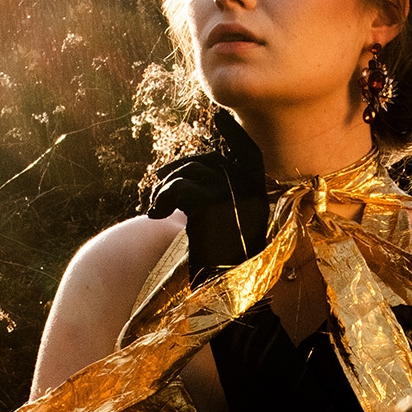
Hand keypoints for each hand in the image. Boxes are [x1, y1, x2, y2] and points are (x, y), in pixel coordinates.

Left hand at [144, 110, 270, 281]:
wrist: (227, 294)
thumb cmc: (224, 267)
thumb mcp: (227, 227)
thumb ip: (221, 200)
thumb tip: (193, 175)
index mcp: (257, 196)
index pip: (248, 153)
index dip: (235, 135)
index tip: (219, 118)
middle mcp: (248, 192)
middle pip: (209, 161)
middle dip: (180, 166)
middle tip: (160, 182)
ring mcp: (231, 197)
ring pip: (189, 173)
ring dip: (165, 188)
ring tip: (155, 209)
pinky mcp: (210, 207)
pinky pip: (179, 188)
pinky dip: (162, 199)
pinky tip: (155, 216)